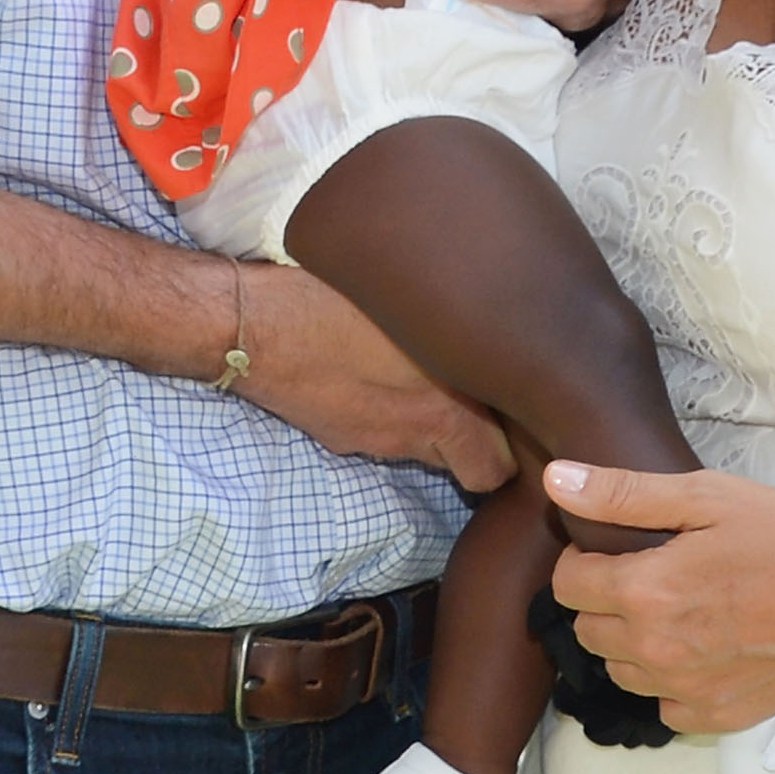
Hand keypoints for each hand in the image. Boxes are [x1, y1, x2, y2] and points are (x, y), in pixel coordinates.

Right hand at [240, 261, 513, 492]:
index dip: (512, 449)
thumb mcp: (417, 307)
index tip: (519, 410)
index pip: (496, 472)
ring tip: (429, 368)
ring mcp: (370, 440)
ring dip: (433, 419)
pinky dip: (388, 409)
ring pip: (423, 444)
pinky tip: (377, 367)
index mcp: (446, 414)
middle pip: (467, 463)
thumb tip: (511, 332)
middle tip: (483, 385)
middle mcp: (412, 438)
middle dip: (479, 434)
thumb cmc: (339, 301)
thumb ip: (469, 334)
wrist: (255, 325)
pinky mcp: (337, 431)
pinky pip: (381, 428)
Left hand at [545, 462, 774, 730]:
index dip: (582, 557)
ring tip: (678, 607)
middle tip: (650, 570)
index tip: (613, 545)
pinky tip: (703, 646)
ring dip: (632, 642)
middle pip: (588, 630)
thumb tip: (556, 482)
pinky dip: (671, 679)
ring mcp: (686, 691)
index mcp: (646, 592)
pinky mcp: (717, 717)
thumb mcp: (706, 495)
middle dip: (604, 599)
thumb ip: (623, 494)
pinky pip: (664, 704)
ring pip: (621, 670)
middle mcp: (656, 651)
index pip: (567, 584)